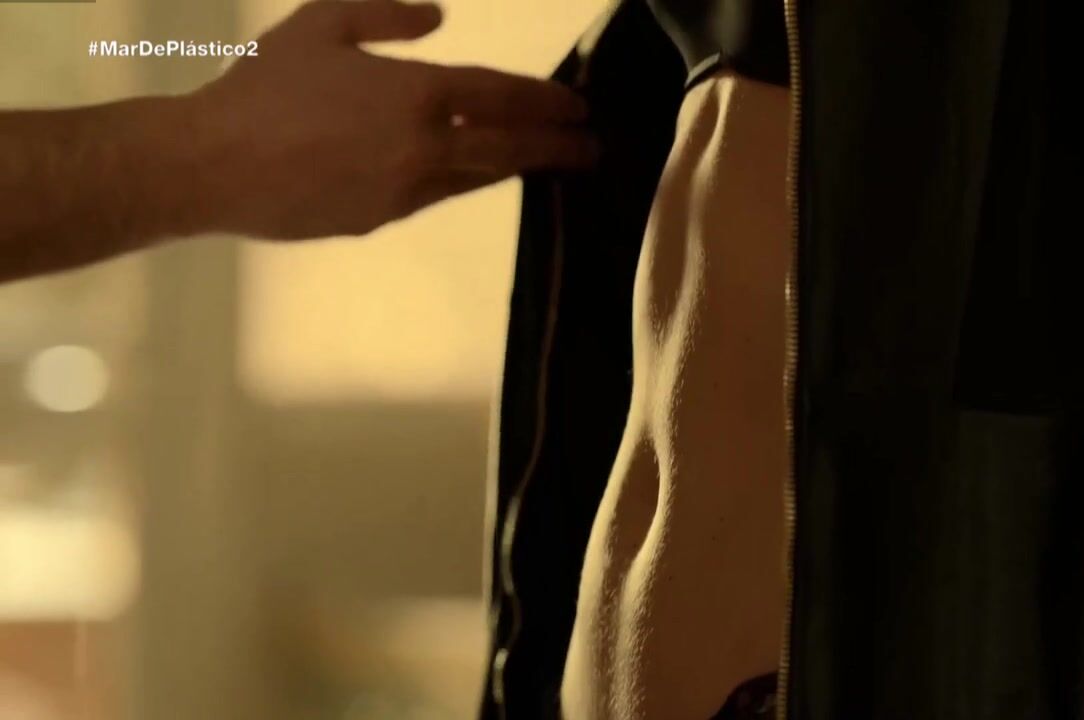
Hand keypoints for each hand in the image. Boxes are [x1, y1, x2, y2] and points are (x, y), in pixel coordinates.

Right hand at [187, 0, 595, 238]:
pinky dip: (466, 181)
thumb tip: (437, 16)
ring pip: (478, 177)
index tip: (580, 107)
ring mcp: (405, 191)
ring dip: (516, 167)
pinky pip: (437, 195)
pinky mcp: (381, 219)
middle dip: (556, 146)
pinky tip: (472, 173)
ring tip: (544, 159)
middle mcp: (424, 149)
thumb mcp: (321, 24)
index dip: (547, 102)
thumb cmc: (261, 86)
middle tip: (592, 148)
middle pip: (509, 148)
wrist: (211, 167)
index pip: (502, 96)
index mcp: (415, 94)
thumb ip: (385, 14)